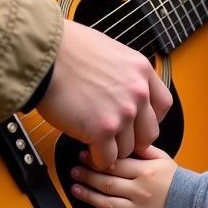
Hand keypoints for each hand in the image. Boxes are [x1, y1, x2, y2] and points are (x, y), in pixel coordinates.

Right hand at [37, 20, 171, 170]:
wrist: (45, 54)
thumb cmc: (68, 48)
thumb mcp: (110, 52)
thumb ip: (123, 74)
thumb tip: (121, 90)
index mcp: (141, 70)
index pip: (163, 106)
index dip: (149, 119)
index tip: (138, 123)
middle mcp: (137, 92)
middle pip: (148, 133)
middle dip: (132, 139)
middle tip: (115, 137)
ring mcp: (122, 113)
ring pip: (127, 149)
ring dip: (111, 149)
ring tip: (95, 141)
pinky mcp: (102, 130)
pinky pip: (107, 159)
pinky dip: (97, 158)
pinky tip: (88, 149)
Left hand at [70, 145, 177, 207]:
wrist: (191, 204)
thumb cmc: (175, 179)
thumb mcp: (162, 157)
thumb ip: (143, 148)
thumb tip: (126, 138)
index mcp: (144, 172)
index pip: (115, 164)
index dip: (97, 160)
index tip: (83, 155)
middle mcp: (139, 190)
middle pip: (107, 183)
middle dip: (87, 176)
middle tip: (74, 171)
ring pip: (108, 203)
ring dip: (89, 196)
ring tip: (75, 189)